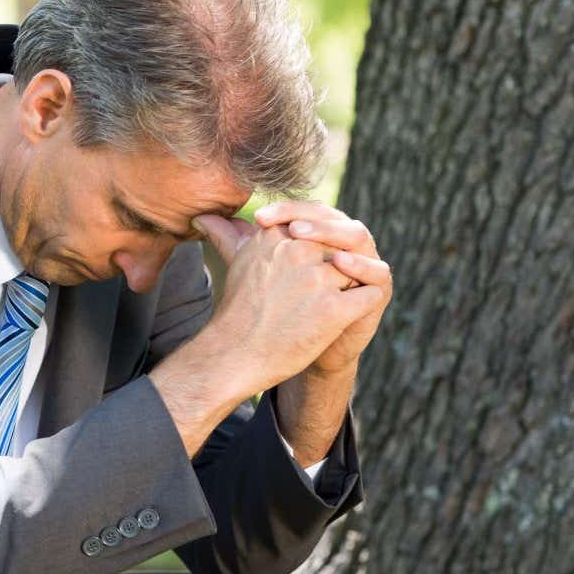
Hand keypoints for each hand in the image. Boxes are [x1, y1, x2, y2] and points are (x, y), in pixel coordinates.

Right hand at [191, 214, 382, 393]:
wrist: (236, 356)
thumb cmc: (237, 310)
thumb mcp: (236, 264)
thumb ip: (229, 235)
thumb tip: (204, 217)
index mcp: (276, 235)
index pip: (315, 231)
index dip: (314, 254)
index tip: (296, 276)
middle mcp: (297, 251)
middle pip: (336, 249)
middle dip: (333, 270)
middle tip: (309, 295)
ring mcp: (317, 280)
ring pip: (355, 271)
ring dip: (347, 288)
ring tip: (324, 307)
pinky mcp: (335, 309)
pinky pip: (369, 295)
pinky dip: (363, 305)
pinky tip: (344, 316)